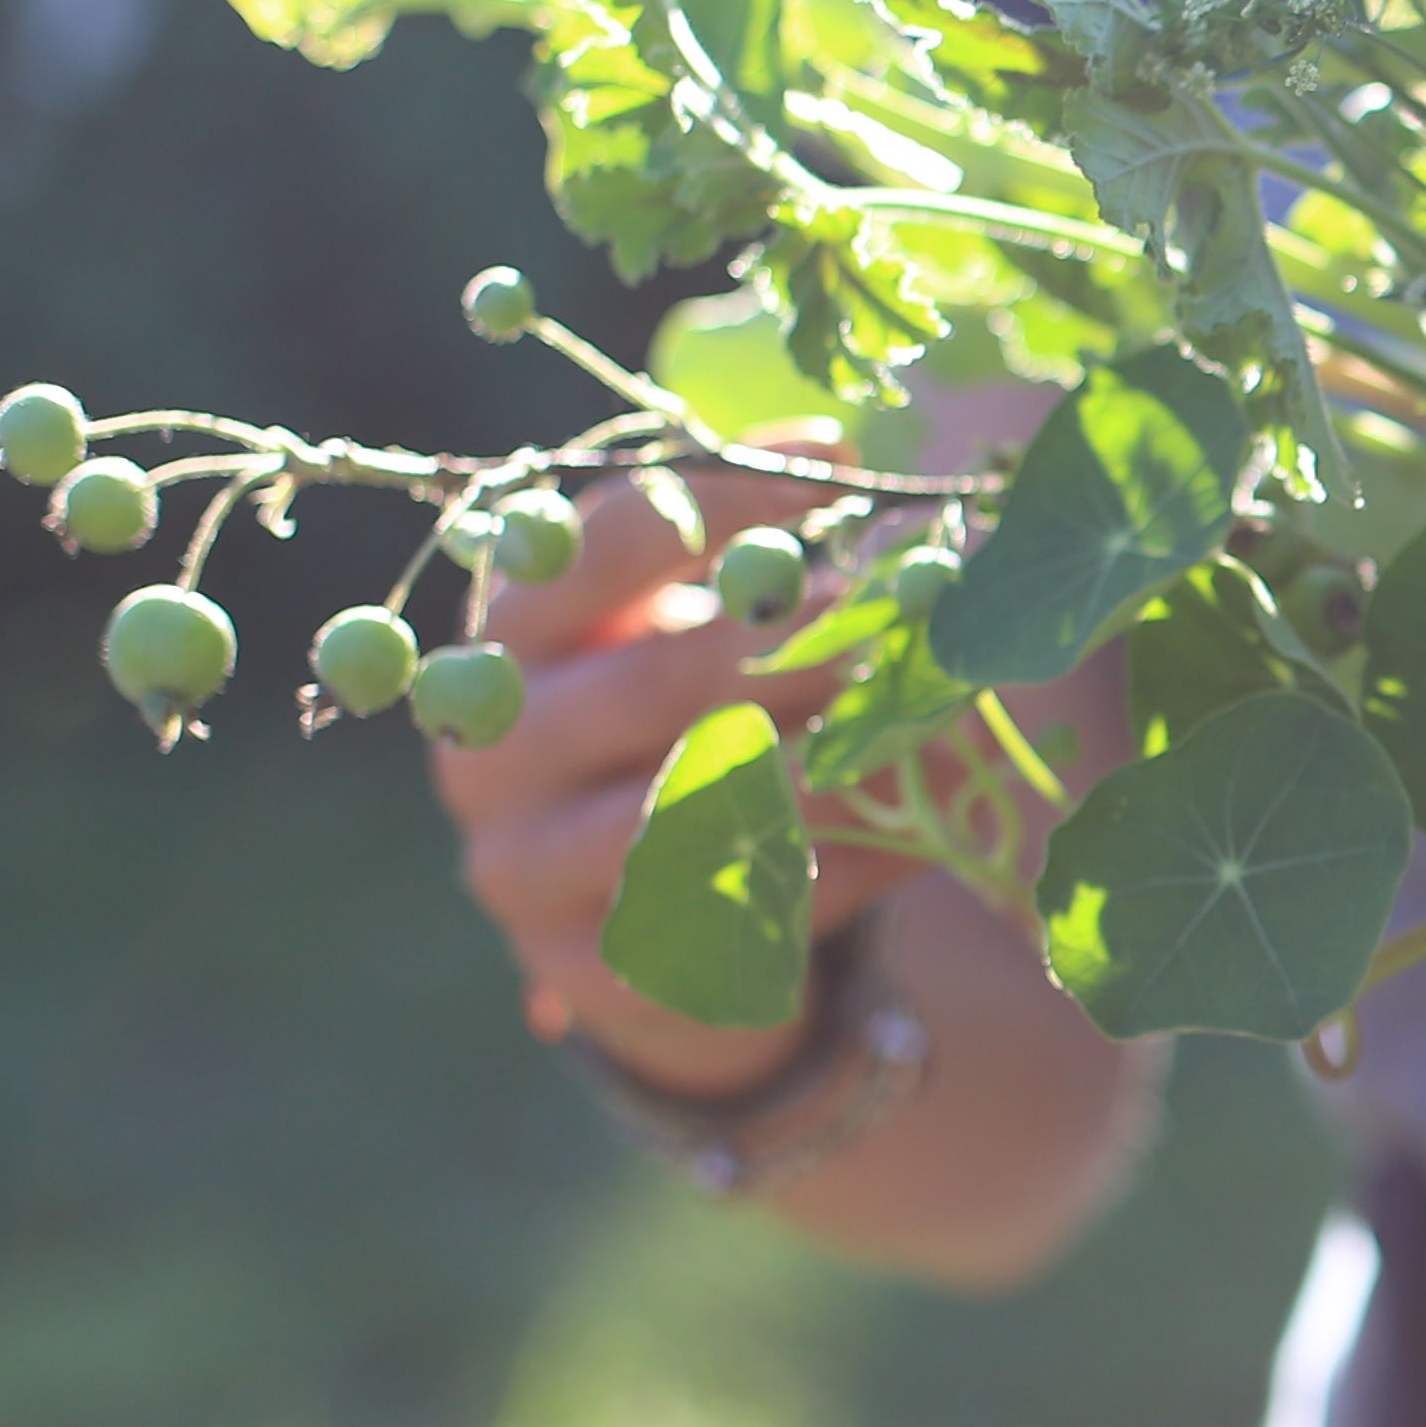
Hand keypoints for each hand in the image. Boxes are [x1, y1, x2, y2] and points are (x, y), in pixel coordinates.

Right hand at [430, 450, 905, 1090]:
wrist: (637, 920)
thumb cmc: (677, 727)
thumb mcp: (684, 628)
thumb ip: (741, 555)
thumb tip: (841, 454)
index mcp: (508, 637)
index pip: (595, 547)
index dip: (718, 501)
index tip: (835, 468)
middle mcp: (493, 747)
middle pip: (658, 683)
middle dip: (797, 645)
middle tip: (904, 616)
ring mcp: (526, 866)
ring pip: (696, 810)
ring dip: (831, 763)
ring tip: (932, 723)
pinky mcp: (584, 972)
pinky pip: (733, 913)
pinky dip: (841, 870)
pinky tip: (926, 834)